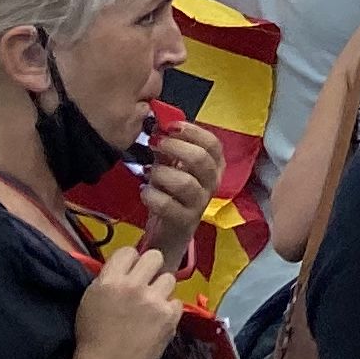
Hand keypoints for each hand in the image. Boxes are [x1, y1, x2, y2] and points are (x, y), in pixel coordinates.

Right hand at [70, 242, 182, 358]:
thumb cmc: (92, 338)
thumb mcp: (91, 301)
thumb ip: (109, 280)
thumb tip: (129, 267)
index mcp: (109, 281)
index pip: (128, 250)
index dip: (131, 261)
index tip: (131, 272)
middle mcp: (133, 286)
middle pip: (155, 256)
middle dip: (151, 269)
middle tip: (146, 284)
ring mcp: (154, 300)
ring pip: (169, 278)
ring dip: (161, 290)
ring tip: (151, 306)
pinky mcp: (169, 316)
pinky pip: (177, 301)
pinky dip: (169, 310)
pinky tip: (158, 322)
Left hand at [138, 120, 219, 267]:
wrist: (171, 232)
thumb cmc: (173, 194)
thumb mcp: (175, 168)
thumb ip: (170, 149)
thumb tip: (157, 126)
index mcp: (215, 166)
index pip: (213, 144)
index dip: (192, 132)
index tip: (171, 126)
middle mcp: (212, 183)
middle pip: (200, 159)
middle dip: (174, 148)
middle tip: (155, 144)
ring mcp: (200, 203)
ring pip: (185, 183)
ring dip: (162, 173)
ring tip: (148, 172)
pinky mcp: (184, 220)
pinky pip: (167, 205)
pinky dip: (151, 195)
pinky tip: (145, 191)